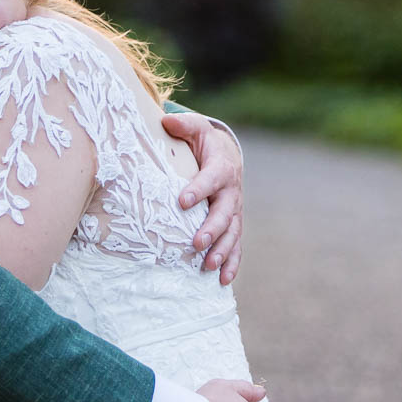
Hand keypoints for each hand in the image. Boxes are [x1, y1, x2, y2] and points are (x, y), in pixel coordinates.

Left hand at [161, 112, 242, 284]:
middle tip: (197, 242)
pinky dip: (232, 263)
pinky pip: (235, 245)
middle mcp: (230, 192)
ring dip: (222, 251)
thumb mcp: (196, 129)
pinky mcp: (232, 225)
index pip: (210, 179)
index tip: (183, 201)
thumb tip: (166, 121)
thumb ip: (183, 125)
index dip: (198, 190)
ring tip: (208, 266)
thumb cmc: (204, 143)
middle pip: (224, 213)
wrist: (226, 156)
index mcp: (221, 168)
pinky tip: (222, 280)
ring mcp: (233, 211)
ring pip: (231, 233)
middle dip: (212, 229)